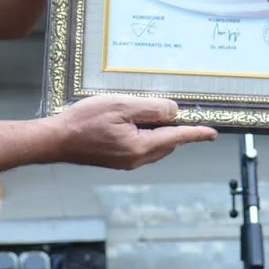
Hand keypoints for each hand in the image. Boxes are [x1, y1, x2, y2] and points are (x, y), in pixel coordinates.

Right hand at [51, 93, 215, 169]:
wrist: (56, 140)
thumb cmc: (84, 121)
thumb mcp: (121, 106)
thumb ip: (151, 109)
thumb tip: (173, 113)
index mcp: (141, 147)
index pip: (176, 138)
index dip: (196, 133)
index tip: (212, 133)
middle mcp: (136, 159)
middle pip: (167, 142)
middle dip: (171, 127)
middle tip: (163, 106)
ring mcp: (126, 162)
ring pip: (154, 144)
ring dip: (156, 129)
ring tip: (139, 110)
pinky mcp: (117, 160)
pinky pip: (140, 146)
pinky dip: (143, 133)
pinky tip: (128, 120)